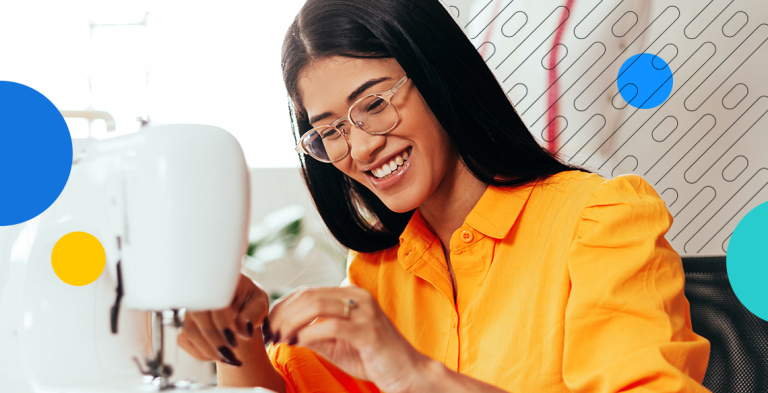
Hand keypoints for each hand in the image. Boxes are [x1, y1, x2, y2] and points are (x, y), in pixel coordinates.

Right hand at [178, 273, 269, 366]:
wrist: (242, 307)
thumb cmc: (250, 301)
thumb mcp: (259, 303)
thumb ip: (254, 313)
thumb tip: (243, 328)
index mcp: (220, 282)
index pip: (214, 300)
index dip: (222, 322)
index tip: (234, 339)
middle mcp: (200, 293)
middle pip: (198, 316)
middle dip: (214, 340)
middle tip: (231, 354)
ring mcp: (190, 309)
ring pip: (189, 331)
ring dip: (208, 349)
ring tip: (228, 358)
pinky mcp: (186, 324)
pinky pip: (184, 340)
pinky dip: (199, 352)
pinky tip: (216, 355)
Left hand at [265, 285, 431, 392]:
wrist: (406, 372)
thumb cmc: (372, 358)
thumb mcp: (336, 343)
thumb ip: (313, 332)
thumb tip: (283, 331)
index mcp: (350, 294)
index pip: (307, 292)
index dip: (283, 307)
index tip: (268, 325)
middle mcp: (357, 296)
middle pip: (308, 295)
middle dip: (282, 315)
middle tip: (268, 333)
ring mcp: (364, 311)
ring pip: (315, 306)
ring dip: (290, 323)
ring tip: (279, 338)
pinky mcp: (368, 330)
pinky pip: (330, 326)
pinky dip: (307, 334)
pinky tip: (296, 343)